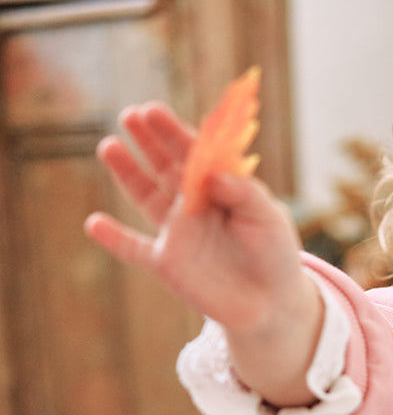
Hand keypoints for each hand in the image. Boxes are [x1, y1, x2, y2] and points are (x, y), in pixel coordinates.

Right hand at [85, 103, 321, 403]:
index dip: (173, 131)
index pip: (194, 153)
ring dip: (126, 173)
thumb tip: (211, 176)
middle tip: (130, 114)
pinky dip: (114, 239)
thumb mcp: (269, 218)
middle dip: (148, 140)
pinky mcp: (167, 265)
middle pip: (165, 166)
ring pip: (145, 197)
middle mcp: (193, 205)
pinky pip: (134, 250)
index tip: (154, 111)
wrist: (272, 303)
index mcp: (219, 187)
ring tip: (109, 146)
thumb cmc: (275, 254)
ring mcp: (177, 233)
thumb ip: (244, 194)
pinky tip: (94, 223)